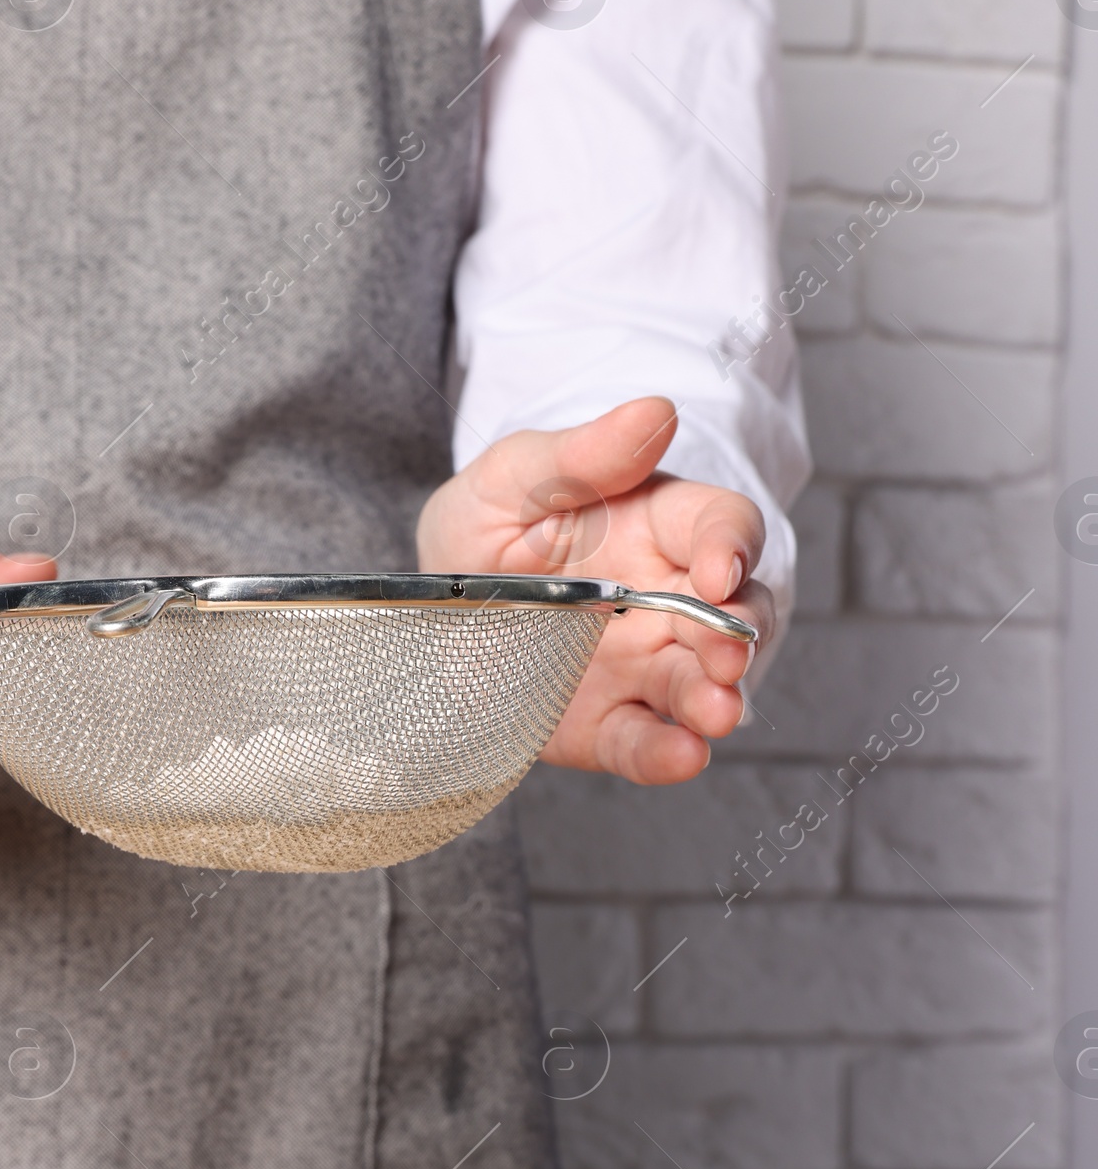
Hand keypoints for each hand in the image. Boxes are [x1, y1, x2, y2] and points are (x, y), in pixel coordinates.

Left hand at [416, 396, 772, 783]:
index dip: (731, 546)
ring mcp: (642, 667)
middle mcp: (665, 601)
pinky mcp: (607, 725)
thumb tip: (657, 413)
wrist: (431, 605)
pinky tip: (681, 755)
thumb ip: (583, 452)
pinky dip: (666, 755)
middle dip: (737, 636)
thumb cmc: (490, 524)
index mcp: (657, 528)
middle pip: (732, 616)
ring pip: (700, 685)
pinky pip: (644, 743)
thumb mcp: (516, 475)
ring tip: (715, 712)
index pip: (720, 527)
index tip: (719, 570)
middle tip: (725, 654)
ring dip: (716, 699)